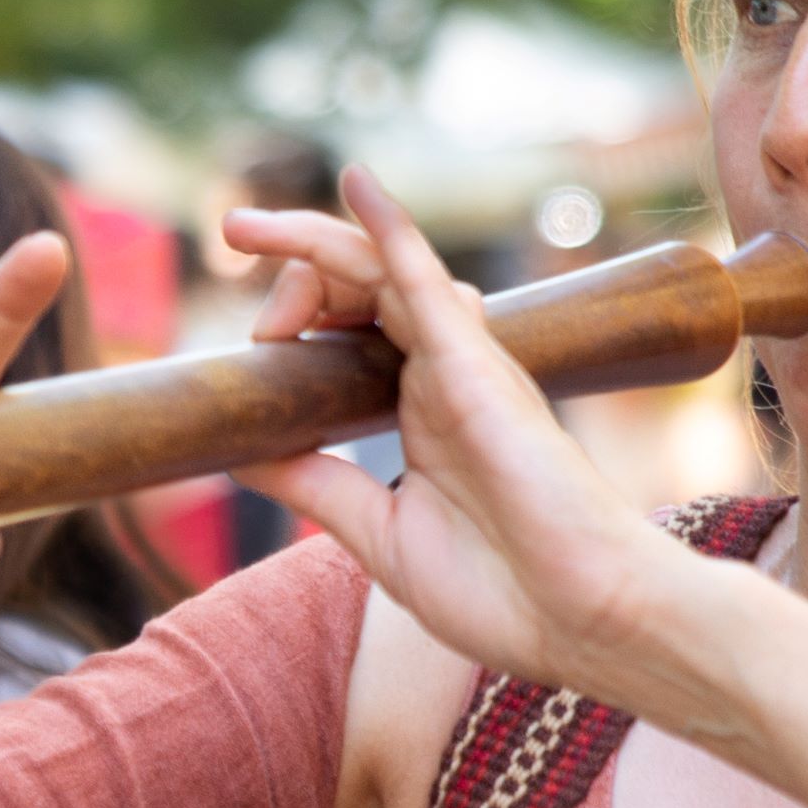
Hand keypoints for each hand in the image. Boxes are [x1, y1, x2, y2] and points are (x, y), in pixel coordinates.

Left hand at [226, 172, 700, 698]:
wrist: (578, 624)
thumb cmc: (501, 594)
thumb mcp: (377, 536)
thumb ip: (318, 485)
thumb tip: (243, 449)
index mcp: (418, 415)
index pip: (346, 336)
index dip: (288, 325)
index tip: (242, 358)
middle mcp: (439, 379)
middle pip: (356, 291)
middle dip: (289, 259)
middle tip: (229, 228)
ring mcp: (460, 368)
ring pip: (378, 275)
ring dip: (312, 243)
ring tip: (245, 226)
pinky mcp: (476, 369)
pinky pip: (427, 283)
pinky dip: (390, 233)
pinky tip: (356, 182)